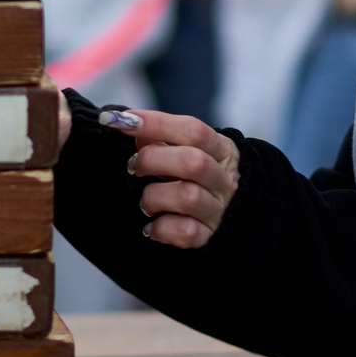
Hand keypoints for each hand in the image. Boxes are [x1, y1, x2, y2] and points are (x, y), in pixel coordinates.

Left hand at [114, 108, 241, 248]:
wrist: (235, 217)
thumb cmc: (202, 179)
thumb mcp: (190, 153)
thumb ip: (162, 139)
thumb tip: (129, 123)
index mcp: (222, 151)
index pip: (192, 130)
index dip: (155, 122)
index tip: (120, 120)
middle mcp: (224, 179)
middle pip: (192, 162)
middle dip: (152, 160)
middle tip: (134, 166)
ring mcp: (219, 209)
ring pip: (187, 197)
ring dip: (154, 197)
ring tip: (146, 202)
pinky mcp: (211, 236)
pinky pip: (185, 232)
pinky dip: (161, 228)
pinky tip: (152, 226)